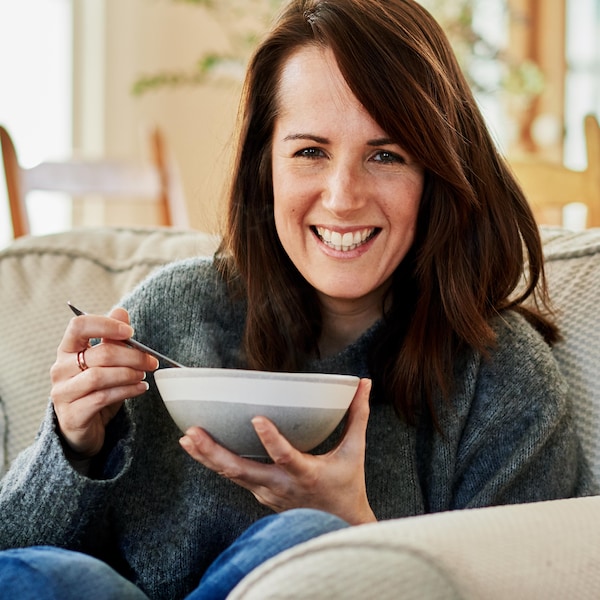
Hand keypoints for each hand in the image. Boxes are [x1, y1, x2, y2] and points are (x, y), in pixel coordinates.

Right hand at [50, 307, 158, 456]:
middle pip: (99, 354)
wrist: (84, 428)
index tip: (130, 332)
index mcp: (67, 350)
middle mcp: (60, 369)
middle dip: (132, 356)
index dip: (106, 325)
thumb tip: (121, 311)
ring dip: (128, 374)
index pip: (79, 326)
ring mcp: (63, 393)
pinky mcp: (71, 414)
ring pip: (99, 376)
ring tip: (143, 376)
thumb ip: (111, 339)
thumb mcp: (106, 363)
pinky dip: (126, 391)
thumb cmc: (96, 390)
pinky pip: (102, 398)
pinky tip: (140, 389)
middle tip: (151, 361)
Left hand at [180, 378, 375, 524]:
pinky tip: (198, 448)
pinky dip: (215, 463)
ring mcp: (267, 492)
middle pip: (242, 471)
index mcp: (306, 474)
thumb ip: (358, 415)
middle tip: (193, 433)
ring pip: (231, 476)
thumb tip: (364, 383)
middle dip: (214, 453)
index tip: (257, 420)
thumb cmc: (347, 487)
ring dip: (207, 457)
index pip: (286, 457)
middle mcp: (281, 485)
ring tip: (187, 438)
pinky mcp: (260, 493)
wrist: (338, 527)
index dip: (271, 440)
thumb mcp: (355, 452)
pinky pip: (234, 478)